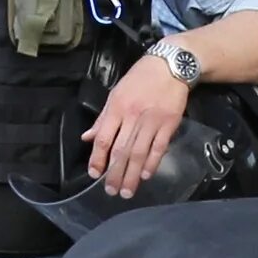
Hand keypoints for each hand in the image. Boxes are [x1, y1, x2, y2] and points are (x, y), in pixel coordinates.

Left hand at [82, 53, 193, 197]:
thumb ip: (102, 118)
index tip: (94, 174)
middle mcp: (133, 116)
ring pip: (139, 153)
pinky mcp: (169, 123)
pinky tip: (146, 175)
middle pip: (121, 151)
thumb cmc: (140, 79)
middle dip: (115, 174)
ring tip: (127, 191)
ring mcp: (152, 121)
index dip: (97, 158)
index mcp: (117, 108)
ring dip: (132, 175)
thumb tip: (87, 138)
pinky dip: (152, 162)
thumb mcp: (116, 94)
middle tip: (111, 191)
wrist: (171, 65)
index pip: (103, 138)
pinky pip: (159, 147)